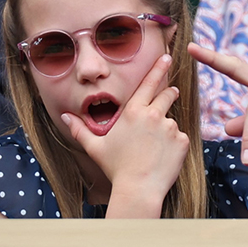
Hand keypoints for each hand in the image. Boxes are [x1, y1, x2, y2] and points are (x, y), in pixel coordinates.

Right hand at [61, 54, 189, 215]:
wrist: (139, 189)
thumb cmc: (116, 168)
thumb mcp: (96, 147)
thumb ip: (81, 129)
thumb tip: (65, 117)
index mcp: (133, 111)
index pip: (149, 83)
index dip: (159, 68)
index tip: (167, 57)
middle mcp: (154, 115)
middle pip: (168, 95)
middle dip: (169, 93)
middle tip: (171, 94)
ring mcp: (171, 127)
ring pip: (171, 121)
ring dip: (166, 129)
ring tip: (154, 148)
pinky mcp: (182, 140)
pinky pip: (180, 138)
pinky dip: (174, 145)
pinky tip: (163, 157)